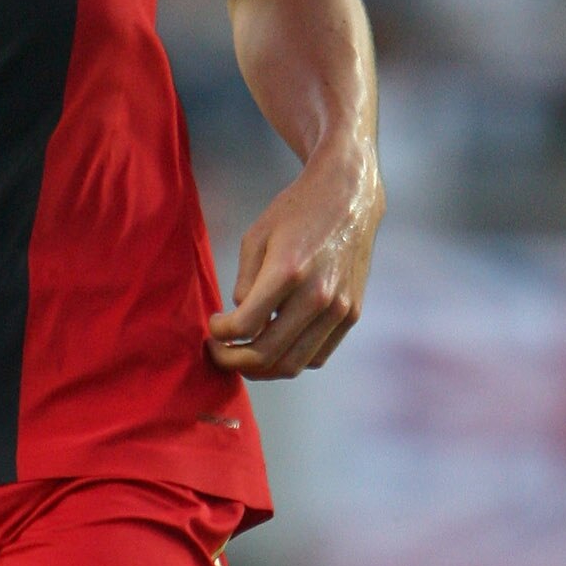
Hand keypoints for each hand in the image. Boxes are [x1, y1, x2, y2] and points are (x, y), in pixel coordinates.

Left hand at [206, 136, 382, 377]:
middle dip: (233, 361)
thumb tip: (241, 322)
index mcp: (288, 272)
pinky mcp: (351, 314)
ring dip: (261, 370)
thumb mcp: (256, 238)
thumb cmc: (296, 213)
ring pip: (293, 365)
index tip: (214, 326)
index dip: (220, 334)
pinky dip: (291, 360)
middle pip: (267, 355)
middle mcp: (317, 295)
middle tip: (218, 353)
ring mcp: (339, 308)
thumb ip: (245, 284)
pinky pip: (317, 356)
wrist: (348, 196)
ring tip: (243, 356)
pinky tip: (275, 346)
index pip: (245, 326)